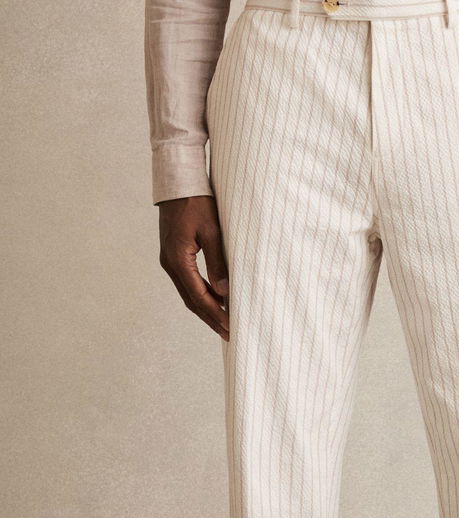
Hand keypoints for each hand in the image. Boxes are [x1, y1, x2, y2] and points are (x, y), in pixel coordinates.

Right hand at [158, 195, 229, 339]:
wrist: (177, 183)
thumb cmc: (196, 202)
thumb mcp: (211, 231)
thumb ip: (217, 262)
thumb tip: (224, 291)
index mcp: (178, 260)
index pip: (199, 297)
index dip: (215, 314)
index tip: (230, 327)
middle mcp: (170, 264)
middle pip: (191, 301)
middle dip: (211, 319)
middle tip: (228, 334)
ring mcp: (169, 260)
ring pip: (188, 294)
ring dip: (205, 310)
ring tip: (221, 324)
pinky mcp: (172, 255)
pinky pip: (186, 283)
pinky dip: (200, 296)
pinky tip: (212, 301)